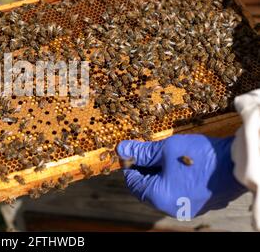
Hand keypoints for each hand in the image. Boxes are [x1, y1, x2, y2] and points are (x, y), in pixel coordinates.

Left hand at [117, 134, 246, 217]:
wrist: (236, 163)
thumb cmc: (199, 156)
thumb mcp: (165, 149)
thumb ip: (142, 151)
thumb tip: (120, 149)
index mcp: (159, 198)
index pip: (133, 182)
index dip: (129, 164)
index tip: (130, 150)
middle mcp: (171, 208)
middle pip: (147, 187)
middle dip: (144, 168)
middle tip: (146, 150)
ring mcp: (186, 207)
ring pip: (163, 189)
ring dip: (158, 172)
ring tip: (162, 154)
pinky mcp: (199, 203)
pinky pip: (177, 191)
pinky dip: (172, 178)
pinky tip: (177, 163)